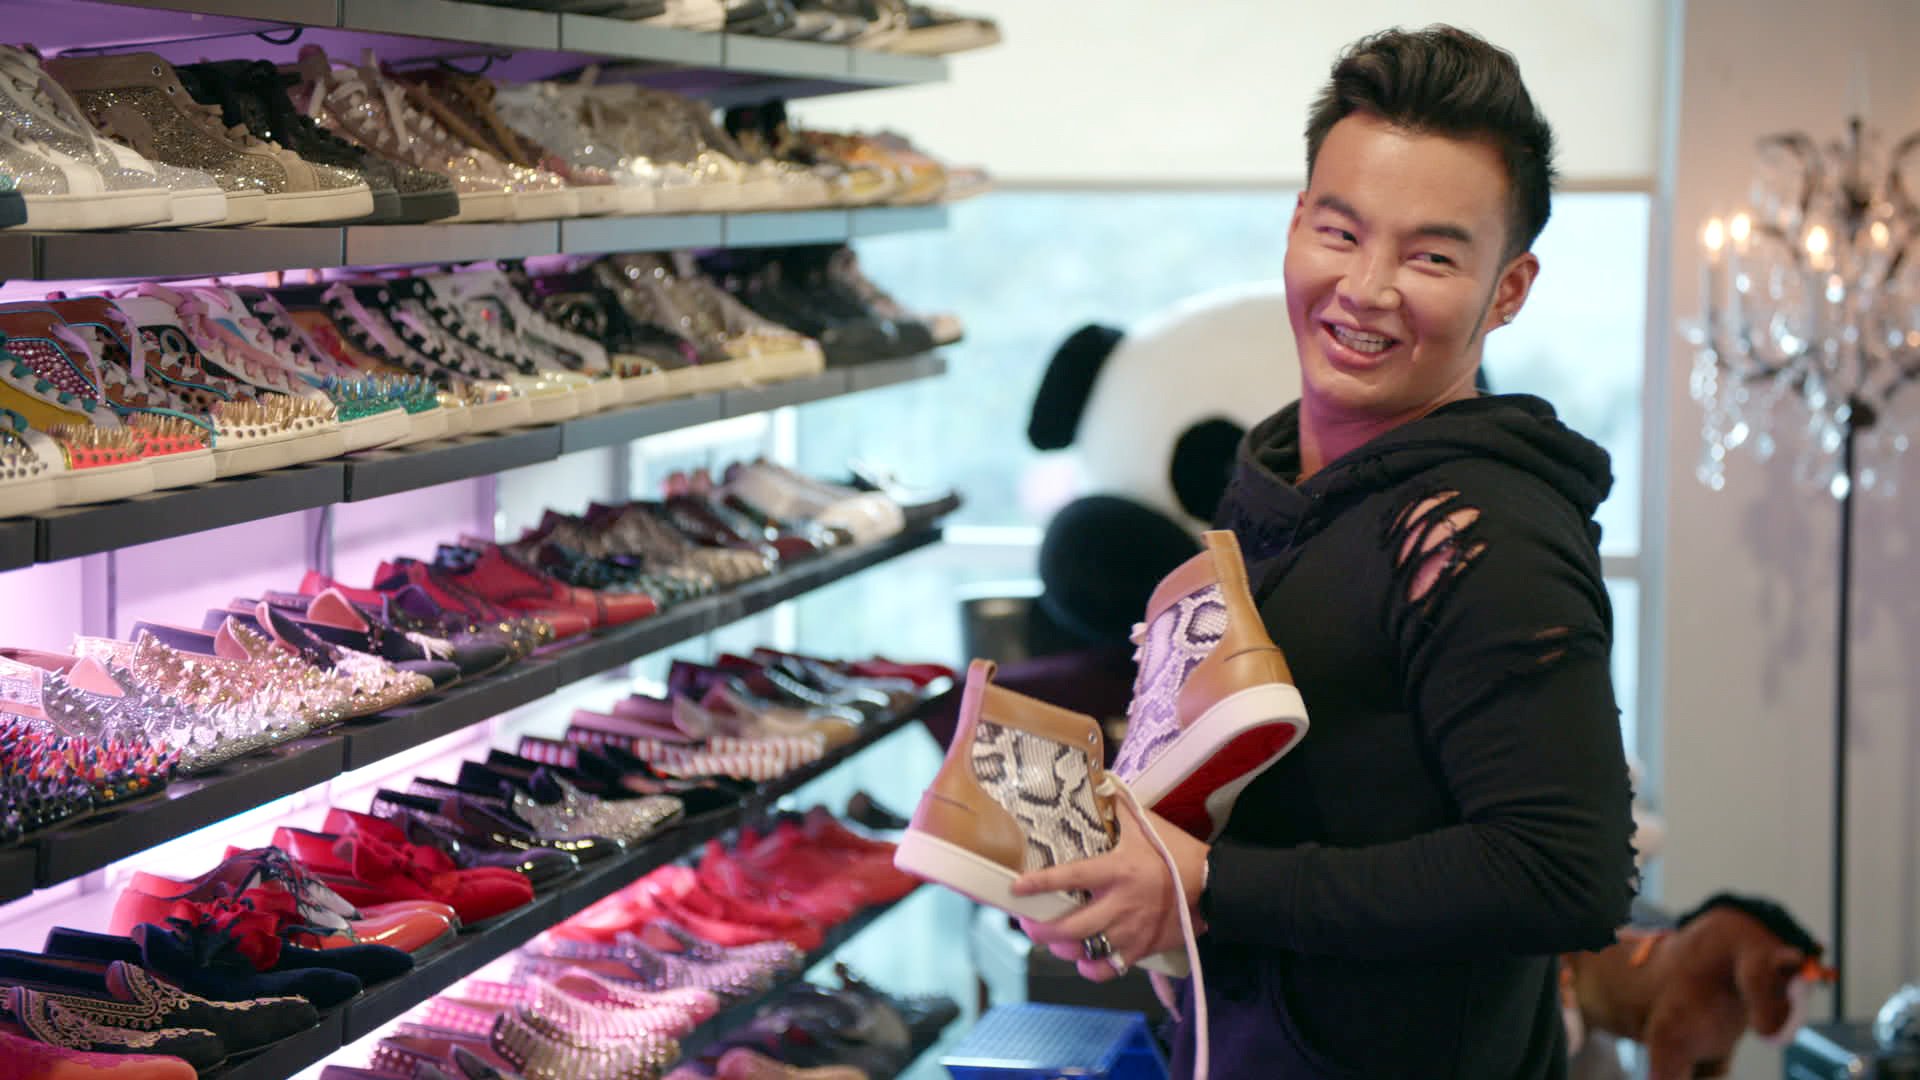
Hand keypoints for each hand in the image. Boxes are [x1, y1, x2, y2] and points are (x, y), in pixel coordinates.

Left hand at [1011, 800, 1207, 981]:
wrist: (1213, 888)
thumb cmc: (1177, 854)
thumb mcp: (1149, 826)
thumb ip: (1122, 808)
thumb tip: (1103, 784)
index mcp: (1116, 871)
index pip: (1070, 877)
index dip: (1040, 883)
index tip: (1016, 886)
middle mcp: (1118, 905)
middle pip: (1069, 926)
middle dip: (1041, 928)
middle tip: (1027, 923)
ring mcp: (1129, 931)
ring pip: (1084, 950)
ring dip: (1061, 948)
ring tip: (1051, 940)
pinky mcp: (1140, 950)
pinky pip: (1108, 969)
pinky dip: (1091, 968)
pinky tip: (1083, 960)